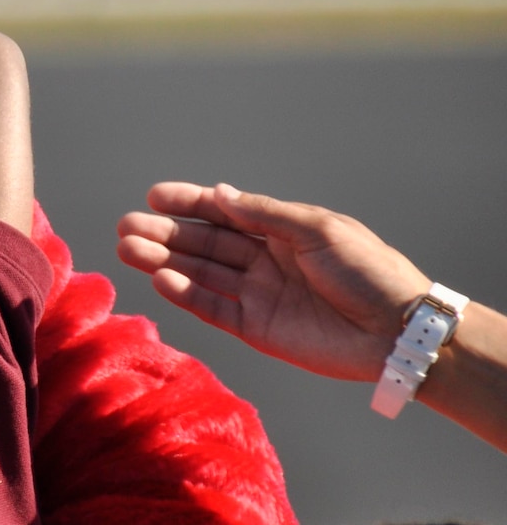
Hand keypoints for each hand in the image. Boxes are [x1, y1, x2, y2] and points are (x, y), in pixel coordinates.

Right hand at [117, 182, 429, 380]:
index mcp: (281, 231)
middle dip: (165, 233)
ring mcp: (257, 295)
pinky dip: (186, 295)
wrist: (397, 330)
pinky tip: (161, 280)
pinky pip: (213, 308)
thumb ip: (264, 214)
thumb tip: (219, 194)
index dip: (189, 203)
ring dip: (164, 261)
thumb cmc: (368, 271)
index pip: (225, 213)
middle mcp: (264, 260)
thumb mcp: (318, 229)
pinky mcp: (255, 328)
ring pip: (200, 274)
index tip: (153, 196)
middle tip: (126, 226)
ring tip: (128, 250)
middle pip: (204, 243)